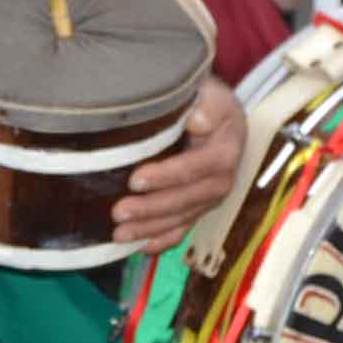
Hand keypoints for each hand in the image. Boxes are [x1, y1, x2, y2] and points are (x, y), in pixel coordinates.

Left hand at [111, 78, 244, 249]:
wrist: (218, 116)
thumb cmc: (208, 102)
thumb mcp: (213, 94)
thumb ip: (209, 105)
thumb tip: (197, 121)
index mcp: (225, 153)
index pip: (194, 168)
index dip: (165, 176)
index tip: (134, 179)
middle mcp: (221, 181)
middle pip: (186, 200)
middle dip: (151, 209)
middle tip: (118, 211)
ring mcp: (209, 199)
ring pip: (181, 220)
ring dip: (149, 229)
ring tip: (119, 234)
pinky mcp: (198, 208)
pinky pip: (181, 230)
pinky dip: (160, 241)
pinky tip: (139, 248)